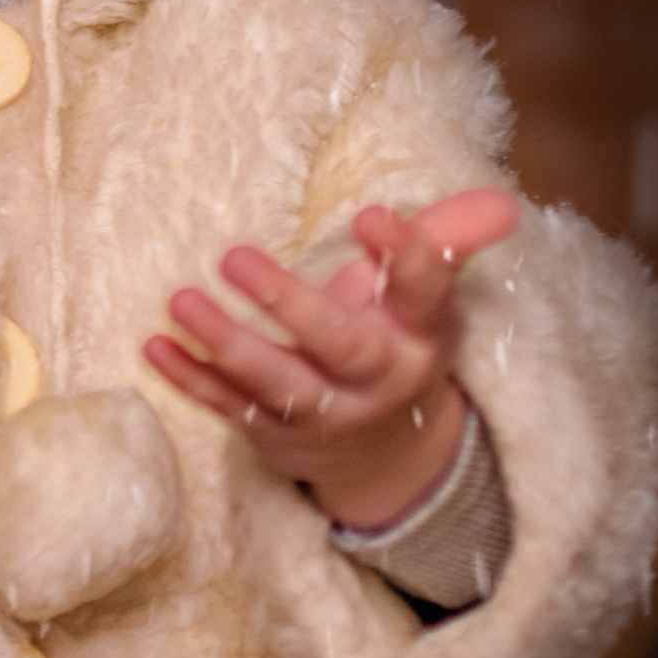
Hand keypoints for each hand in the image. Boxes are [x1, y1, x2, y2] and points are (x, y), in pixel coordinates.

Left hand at [142, 188, 517, 529]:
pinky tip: (155, 346)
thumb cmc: (394, 341)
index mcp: (419, 335)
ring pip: (277, 385)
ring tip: (181, 301)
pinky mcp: (276, 435)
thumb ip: (446, 239)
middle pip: (340, 347)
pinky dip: (191, 380)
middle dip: (290, 306)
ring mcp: (325, 415)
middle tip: (234, 256)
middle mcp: (376, 380)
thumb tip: (502, 202)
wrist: (383, 454)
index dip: (406, 256)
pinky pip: (229, 410)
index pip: (423, 294)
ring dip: (226, 345)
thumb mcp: (424, 297)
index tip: (373, 214)